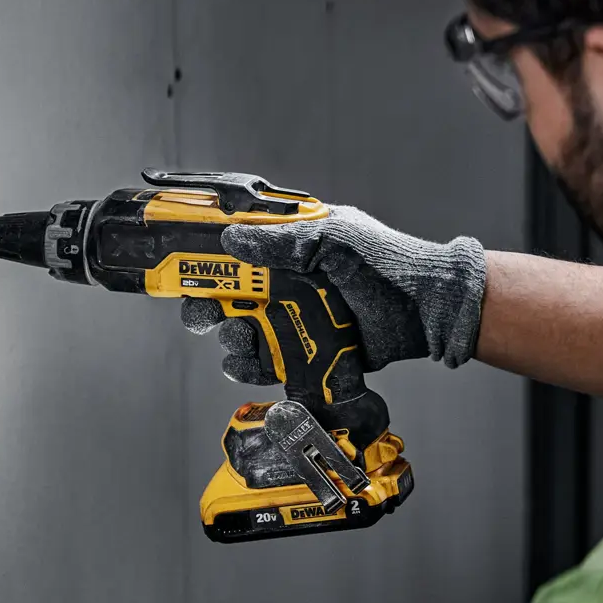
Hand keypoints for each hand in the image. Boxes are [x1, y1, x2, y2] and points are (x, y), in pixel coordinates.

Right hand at [179, 206, 487, 384]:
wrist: (426, 310)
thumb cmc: (387, 264)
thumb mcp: (332, 240)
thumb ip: (280, 241)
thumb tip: (230, 239)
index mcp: (290, 245)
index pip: (234, 244)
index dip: (202, 252)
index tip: (177, 260)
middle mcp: (286, 281)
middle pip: (226, 292)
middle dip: (205, 301)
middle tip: (201, 310)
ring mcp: (293, 316)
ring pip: (239, 329)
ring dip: (226, 334)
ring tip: (236, 333)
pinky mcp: (303, 350)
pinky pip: (263, 360)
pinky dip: (246, 364)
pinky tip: (247, 360)